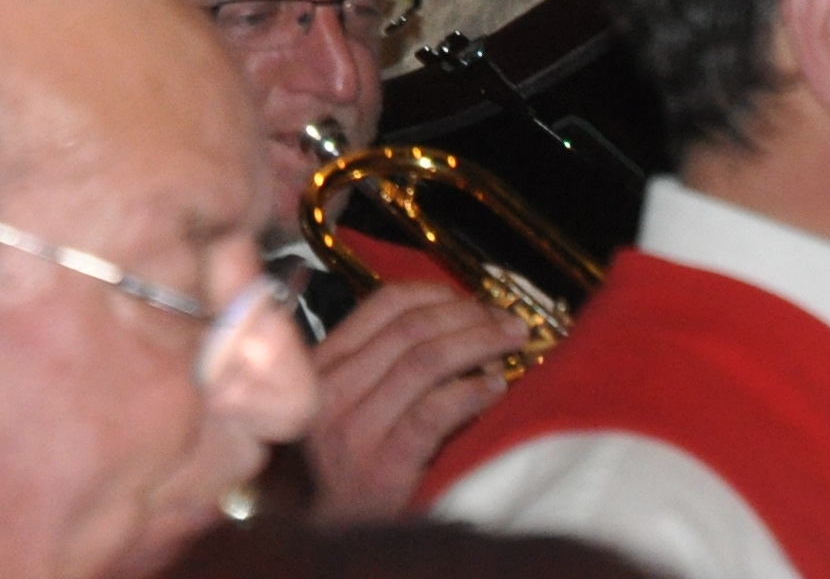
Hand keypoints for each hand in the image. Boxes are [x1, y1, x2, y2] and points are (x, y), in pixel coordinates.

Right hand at [298, 278, 519, 519]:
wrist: (318, 536)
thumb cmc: (334, 472)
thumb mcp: (338, 406)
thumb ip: (373, 367)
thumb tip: (446, 330)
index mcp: (321, 366)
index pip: (382, 305)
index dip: (437, 293)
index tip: (472, 300)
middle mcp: (331, 390)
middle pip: (411, 328)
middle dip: (469, 316)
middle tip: (507, 319)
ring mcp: (354, 429)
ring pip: (425, 361)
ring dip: (479, 344)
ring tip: (511, 344)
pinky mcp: (381, 466)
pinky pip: (433, 413)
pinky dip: (470, 393)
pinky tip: (495, 389)